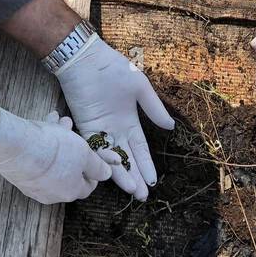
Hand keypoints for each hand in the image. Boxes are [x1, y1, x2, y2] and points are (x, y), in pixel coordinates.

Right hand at [0, 107, 112, 203]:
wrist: (15, 146)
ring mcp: (33, 184)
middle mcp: (52, 193)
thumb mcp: (84, 154)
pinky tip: (45, 122)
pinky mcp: (19, 173)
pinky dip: (43, 141)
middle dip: (74, 147)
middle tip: (73, 129)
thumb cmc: (54, 150)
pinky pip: (37, 158)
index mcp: (70, 191)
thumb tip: (107, 174)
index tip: (90, 152)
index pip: (88, 185)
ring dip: (59, 140)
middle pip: (69, 170)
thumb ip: (98, 166)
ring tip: (59, 120)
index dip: (92, 167)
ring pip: (53, 161)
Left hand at [54, 37, 174, 201]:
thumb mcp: (141, 88)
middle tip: (143, 197)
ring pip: (112, 158)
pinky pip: (95, 148)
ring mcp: (100, 130)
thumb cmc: (114, 69)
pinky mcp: (84, 127)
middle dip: (135, 177)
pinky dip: (103, 161)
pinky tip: (111, 174)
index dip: (147, 165)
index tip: (154, 182)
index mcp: (130, 121)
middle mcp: (115, 130)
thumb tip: (171, 127)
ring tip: (132, 191)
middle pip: (127, 158)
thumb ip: (153, 109)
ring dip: (121, 174)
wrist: (86, 59)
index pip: (140, 149)